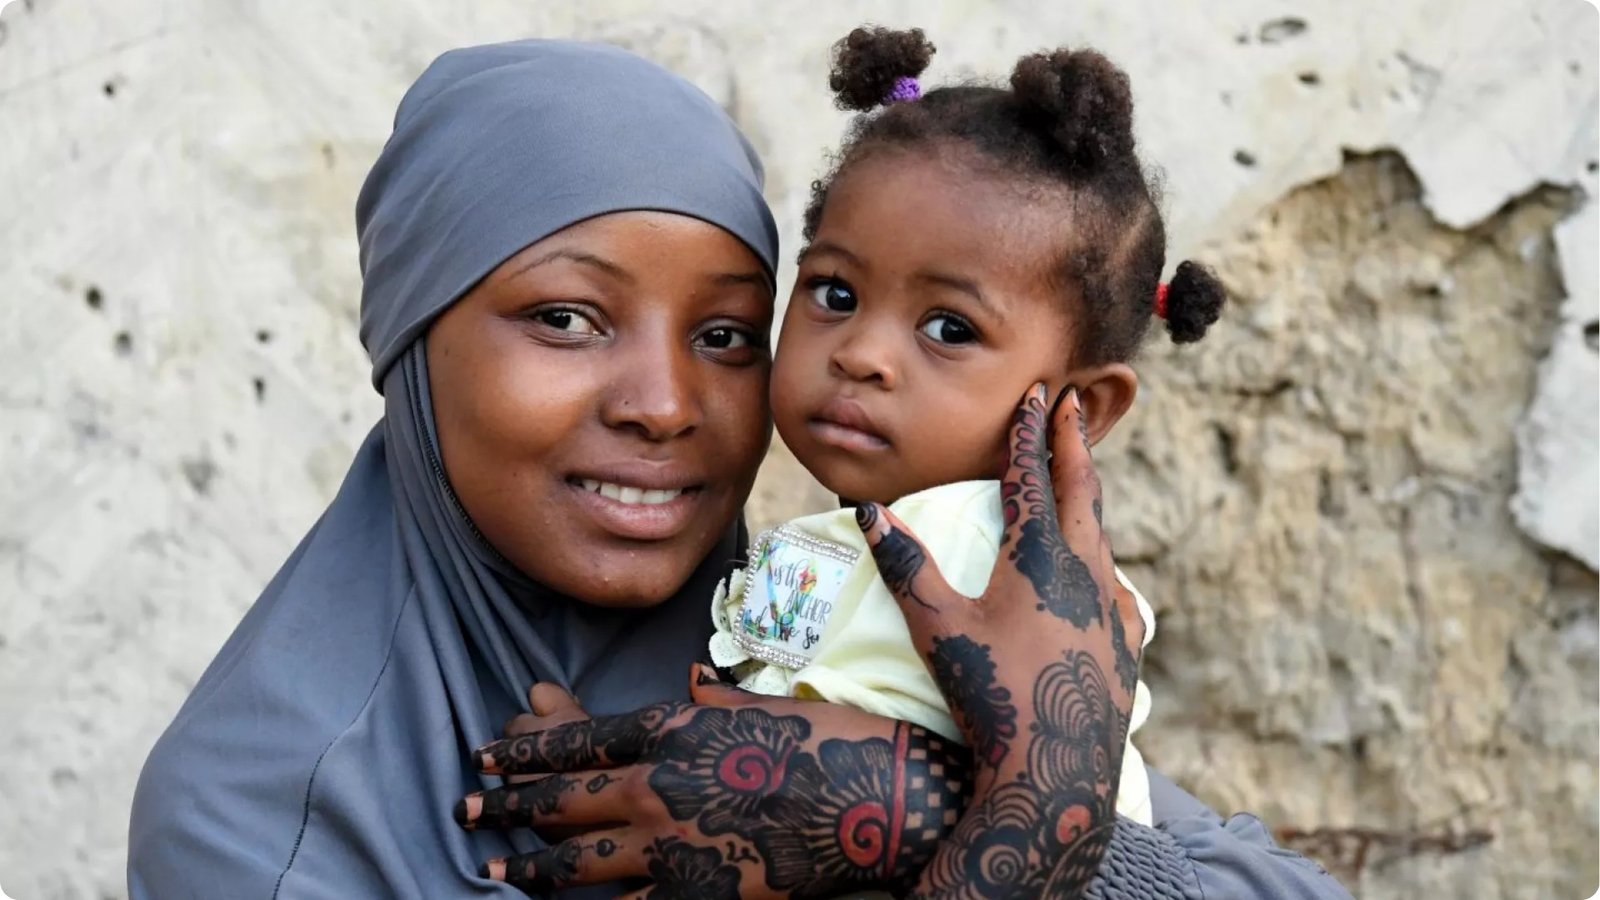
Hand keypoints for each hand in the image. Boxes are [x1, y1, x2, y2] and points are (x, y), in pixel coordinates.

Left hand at [457, 667, 971, 897]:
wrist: (876, 804)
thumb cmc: (828, 742)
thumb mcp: (763, 705)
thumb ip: (714, 701)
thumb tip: (691, 682)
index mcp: (672, 730)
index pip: (578, 739)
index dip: (525, 749)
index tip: (487, 753)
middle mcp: (658, 785)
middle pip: (562, 797)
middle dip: (507, 803)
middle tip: (466, 807)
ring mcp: (671, 845)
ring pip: (575, 858)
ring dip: (527, 861)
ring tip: (492, 863)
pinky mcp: (694, 893)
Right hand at [854, 384, 1141, 898]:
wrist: (1056, 776)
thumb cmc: (991, 697)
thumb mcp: (937, 629)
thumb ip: (906, 566)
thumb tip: (870, 511)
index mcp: (1040, 558)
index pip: (1033, 476)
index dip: (1030, 431)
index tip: (1039, 392)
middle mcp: (1085, 572)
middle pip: (1082, 491)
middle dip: (1074, 443)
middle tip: (1077, 403)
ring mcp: (1111, 610)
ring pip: (1101, 537)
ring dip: (1088, 499)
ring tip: (1080, 480)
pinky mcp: (1125, 646)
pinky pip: (1116, 588)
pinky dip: (1102, 563)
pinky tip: (1103, 576)